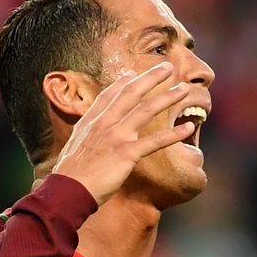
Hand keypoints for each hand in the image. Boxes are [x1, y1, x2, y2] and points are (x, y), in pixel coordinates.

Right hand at [52, 62, 193, 205]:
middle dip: (151, 77)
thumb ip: (86, 138)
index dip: (122, 82)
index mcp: (90, 122)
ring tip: (184, 90)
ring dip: (168, 97)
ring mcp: (116, 136)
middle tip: (167, 66)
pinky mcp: (127, 153)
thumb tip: (90, 138)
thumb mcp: (74, 148)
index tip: (133, 74)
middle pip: (131, 93)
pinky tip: (188, 128)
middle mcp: (104, 124)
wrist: (67, 190)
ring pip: (146, 109)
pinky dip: (174, 134)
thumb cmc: (70, 176)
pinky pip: (155, 141)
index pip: (109, 95)